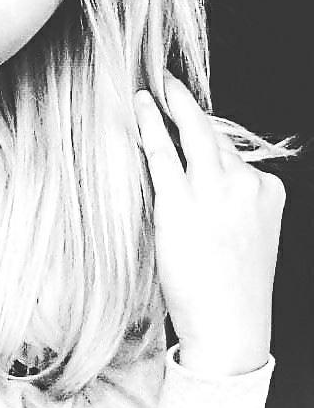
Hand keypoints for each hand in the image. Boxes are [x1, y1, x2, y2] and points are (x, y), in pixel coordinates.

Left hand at [134, 74, 285, 375]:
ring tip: (151, 88)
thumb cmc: (231, 289)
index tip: (187, 122)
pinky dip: (150, 126)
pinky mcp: (181, 204)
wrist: (230, 326)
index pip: (232, 154)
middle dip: (188, 104)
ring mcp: (215, 192)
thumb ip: (228, 204)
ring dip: (170, 106)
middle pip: (213, 135)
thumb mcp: (244, 237)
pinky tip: (139, 110)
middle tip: (169, 82)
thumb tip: (194, 184)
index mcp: (268, 191)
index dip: (205, 140)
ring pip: (191, 135)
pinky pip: (163, 154)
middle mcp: (245, 184)